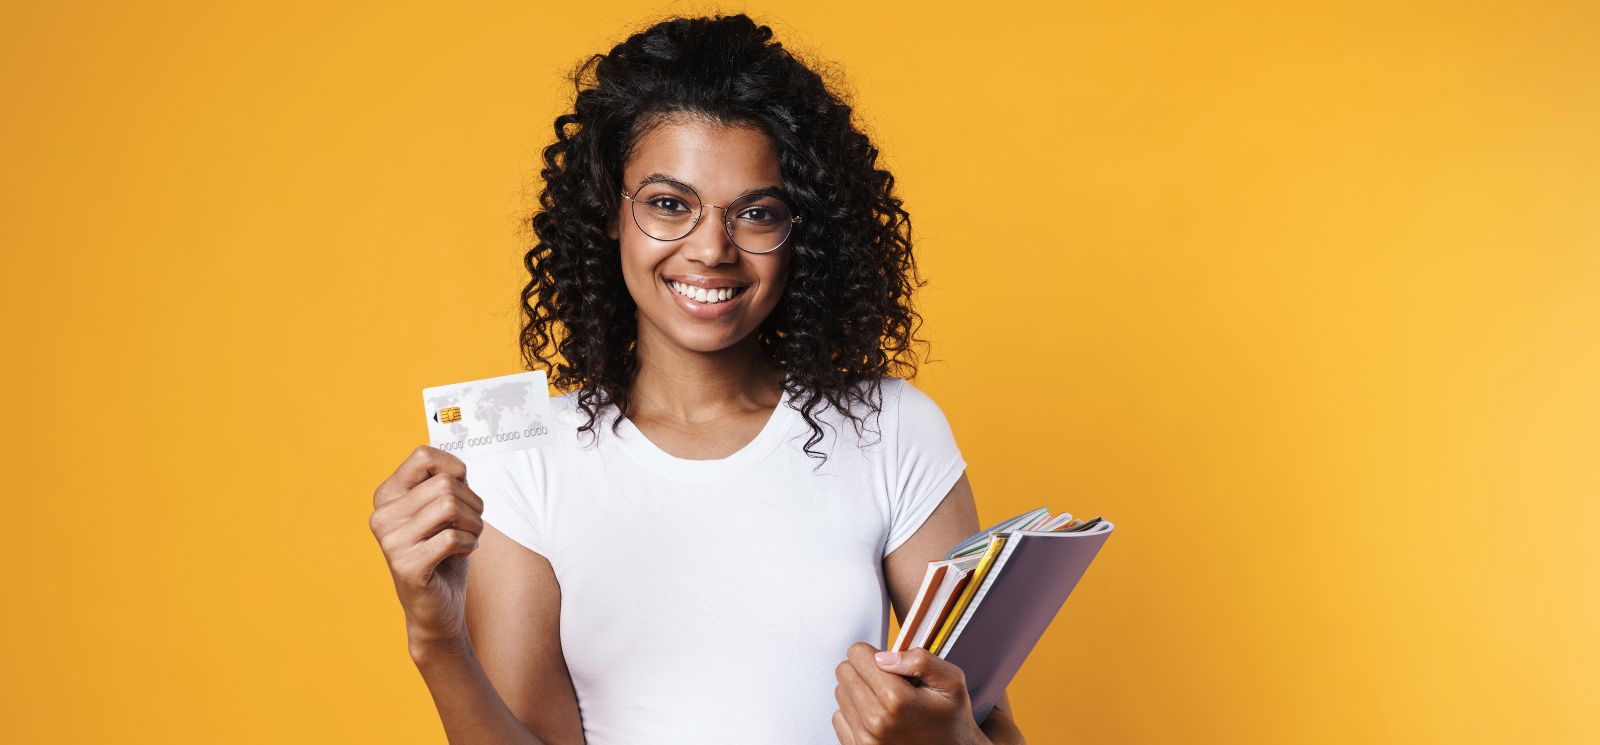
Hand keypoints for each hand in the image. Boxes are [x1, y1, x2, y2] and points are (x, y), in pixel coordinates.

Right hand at [369, 445, 484, 651]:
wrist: (437, 607)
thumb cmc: (444, 552)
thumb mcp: (446, 510)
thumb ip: (448, 482)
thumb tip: (458, 466)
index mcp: (387, 495)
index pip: (423, 455)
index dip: (455, 468)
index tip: (462, 489)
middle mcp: (382, 515)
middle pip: (445, 483)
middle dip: (473, 503)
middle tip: (471, 524)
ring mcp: (390, 541)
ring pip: (450, 506)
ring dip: (474, 524)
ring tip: (468, 538)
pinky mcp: (406, 565)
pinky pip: (452, 538)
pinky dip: (469, 544)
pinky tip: (460, 554)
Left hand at [832, 642, 989, 744]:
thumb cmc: (950, 719)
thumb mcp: (951, 681)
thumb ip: (920, 660)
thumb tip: (884, 656)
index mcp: (896, 699)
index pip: (856, 654)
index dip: (874, 653)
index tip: (888, 664)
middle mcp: (876, 721)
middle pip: (844, 671)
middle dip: (864, 670)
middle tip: (887, 681)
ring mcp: (865, 739)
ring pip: (840, 693)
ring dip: (859, 691)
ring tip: (885, 701)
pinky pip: (839, 717)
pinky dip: (854, 713)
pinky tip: (877, 717)